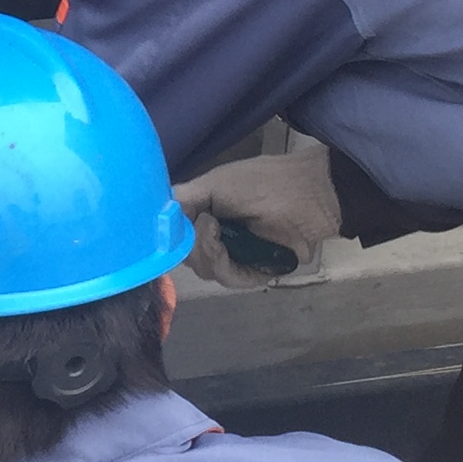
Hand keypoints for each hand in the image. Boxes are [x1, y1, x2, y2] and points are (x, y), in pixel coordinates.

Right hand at [173, 142, 342, 288]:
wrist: (308, 196)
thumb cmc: (262, 182)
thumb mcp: (216, 182)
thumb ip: (184, 198)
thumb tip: (155, 214)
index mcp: (203, 213)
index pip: (174, 233)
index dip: (169, 236)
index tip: (172, 228)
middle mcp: (214, 236)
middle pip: (186, 256)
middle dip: (191, 244)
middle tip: (207, 225)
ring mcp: (234, 254)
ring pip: (205, 270)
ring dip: (208, 255)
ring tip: (218, 234)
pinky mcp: (254, 270)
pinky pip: (231, 279)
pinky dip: (227, 269)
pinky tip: (227, 252)